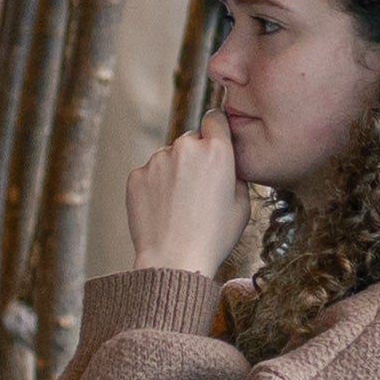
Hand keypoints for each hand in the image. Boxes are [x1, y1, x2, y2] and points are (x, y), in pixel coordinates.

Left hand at [125, 124, 252, 279]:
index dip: (216, 130)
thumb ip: (236, 177)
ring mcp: (157, 161)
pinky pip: (149, 174)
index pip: (215, 118)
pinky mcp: (136, 176)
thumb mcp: (242, 206)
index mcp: (217, 151)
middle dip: (195, 157)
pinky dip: (155, 187)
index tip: (215, 142)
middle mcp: (186, 148)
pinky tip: (162, 211)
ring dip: (174, 172)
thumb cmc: (213, 238)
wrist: (174, 260)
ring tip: (179, 207)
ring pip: (168, 157)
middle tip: (198, 189)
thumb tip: (227, 168)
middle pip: (191, 139)